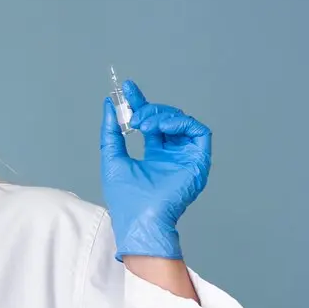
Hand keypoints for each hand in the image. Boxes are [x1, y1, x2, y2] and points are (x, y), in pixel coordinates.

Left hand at [100, 80, 210, 260]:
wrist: (139, 220)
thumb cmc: (125, 198)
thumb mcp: (112, 157)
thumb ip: (110, 131)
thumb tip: (109, 105)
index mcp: (155, 155)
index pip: (150, 122)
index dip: (140, 102)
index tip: (128, 87)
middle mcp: (173, 154)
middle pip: (166, 118)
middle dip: (149, 109)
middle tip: (134, 116)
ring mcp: (186, 157)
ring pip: (182, 121)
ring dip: (161, 116)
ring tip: (143, 125)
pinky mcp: (198, 161)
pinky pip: (198, 131)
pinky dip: (179, 123)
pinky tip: (160, 128)